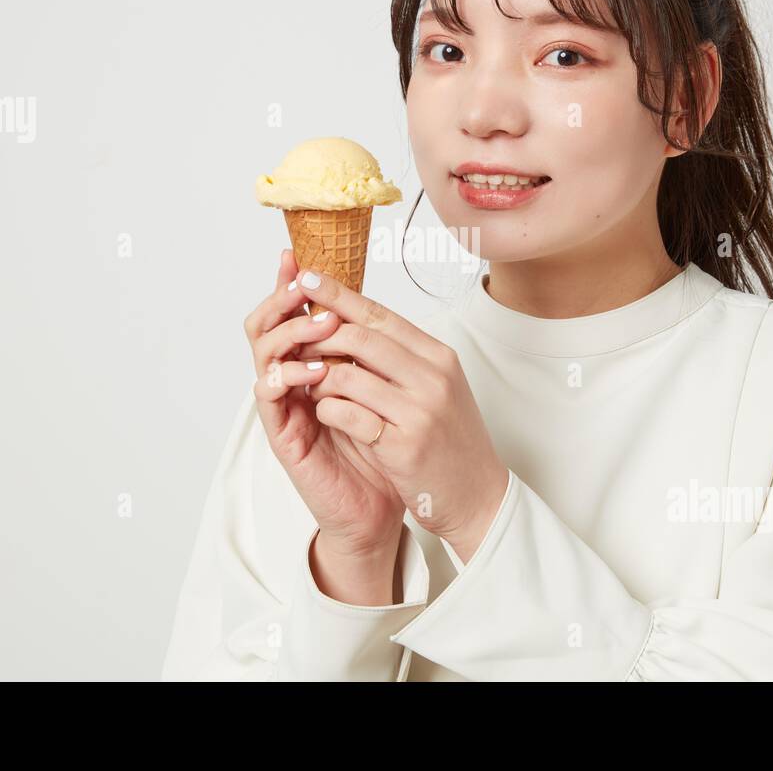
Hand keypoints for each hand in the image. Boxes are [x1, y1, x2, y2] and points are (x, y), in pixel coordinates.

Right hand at [244, 250, 406, 561]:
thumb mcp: (382, 386)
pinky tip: (315, 371)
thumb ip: (368, 349)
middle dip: (281, 300)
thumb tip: (369, 303)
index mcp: (311, 361)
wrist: (380, 506)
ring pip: (262, 353)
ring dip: (290, 332)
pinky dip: (288, 376)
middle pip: (263, 324)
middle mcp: (291, 379)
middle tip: (305, 287)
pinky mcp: (283, 435)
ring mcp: (284, 406)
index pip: (290, 312)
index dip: (288, 283)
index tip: (294, 255)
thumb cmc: (382, 447)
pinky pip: (269, 396)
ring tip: (322, 326)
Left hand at [292, 268, 510, 563]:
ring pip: (348, 374)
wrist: (478, 495)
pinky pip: (348, 415)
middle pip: (361, 337)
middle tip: (295, 337)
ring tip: (308, 382)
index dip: (340, 295)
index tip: (308, 277)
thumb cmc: (451, 440)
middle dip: (319, 334)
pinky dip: (327, 410)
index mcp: (439, 357)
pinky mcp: (402, 445)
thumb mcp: (437, 388)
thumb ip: (403, 359)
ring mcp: (419, 411)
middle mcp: (432, 377)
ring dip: (318, 377)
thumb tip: (356, 324)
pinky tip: (324, 413)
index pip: (381, 315)